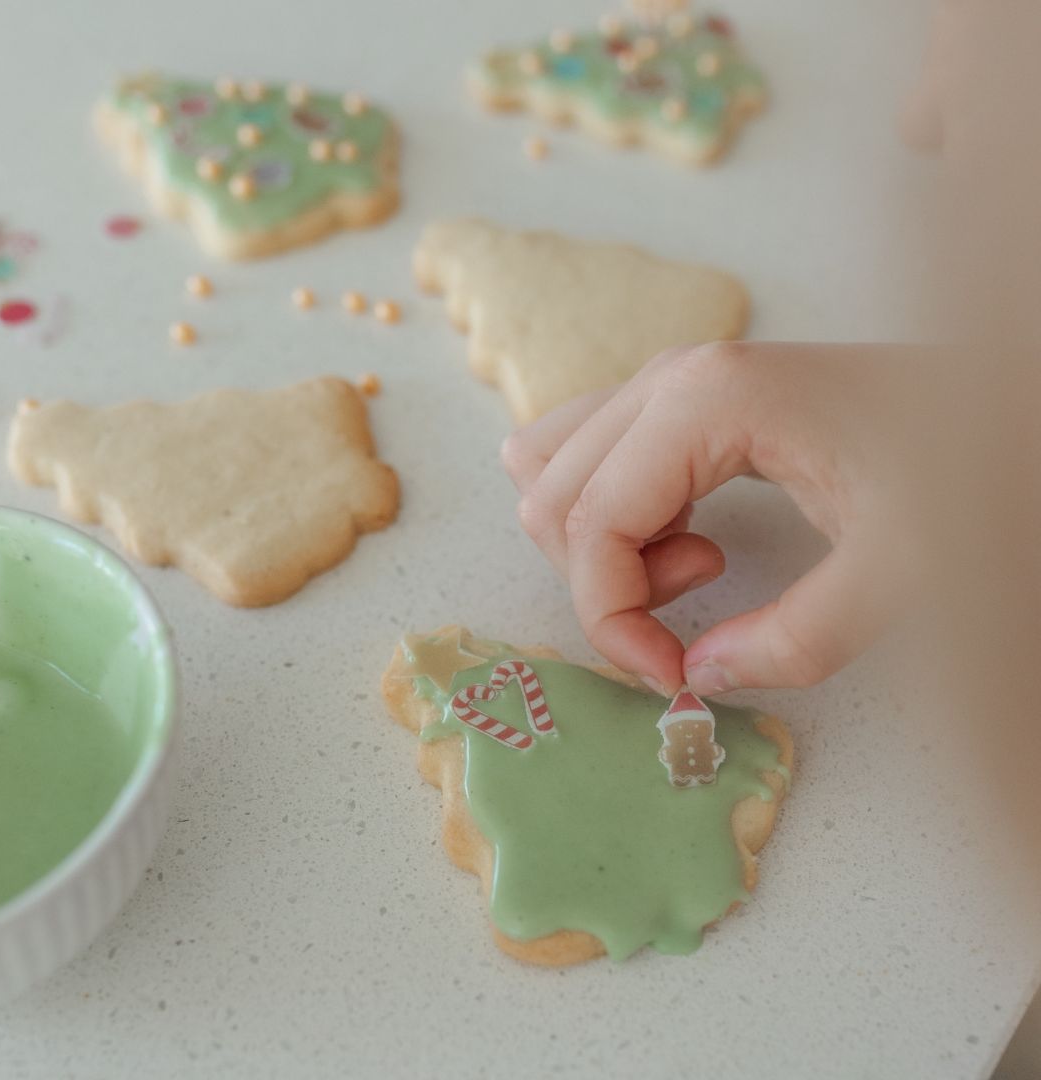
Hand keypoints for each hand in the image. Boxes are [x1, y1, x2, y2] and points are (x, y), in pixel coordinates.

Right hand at [503, 342, 921, 695]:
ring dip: (600, 543)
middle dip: (602, 582)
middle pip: (551, 497)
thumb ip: (799, 641)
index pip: (587, 525)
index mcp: (704, 401)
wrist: (999, 397)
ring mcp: (672, 378)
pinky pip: (595, 455)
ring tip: (693, 565)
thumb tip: (700, 673)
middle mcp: (669, 377)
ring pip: (556, 470)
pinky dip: (615, 511)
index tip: (671, 672)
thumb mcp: (900, 567)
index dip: (612, 621)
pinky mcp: (685, 395)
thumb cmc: (961, 460)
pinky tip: (690, 529)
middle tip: (691, 611)